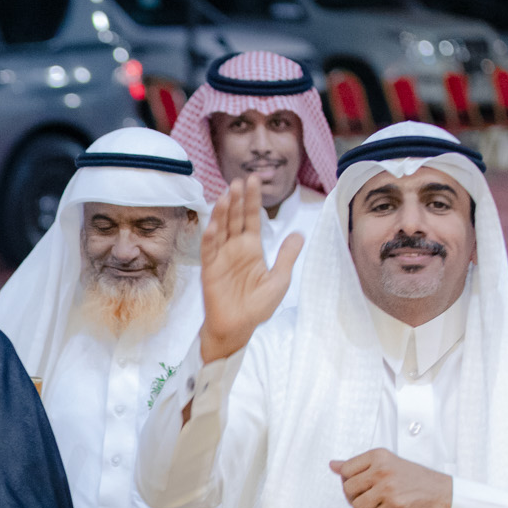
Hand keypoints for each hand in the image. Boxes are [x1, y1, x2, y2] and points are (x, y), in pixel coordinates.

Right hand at [199, 175, 303, 364]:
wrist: (238, 327)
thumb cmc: (258, 306)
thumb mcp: (280, 279)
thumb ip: (287, 255)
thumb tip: (298, 232)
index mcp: (252, 248)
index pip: (251, 218)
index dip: (252, 200)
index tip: (254, 180)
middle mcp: (234, 248)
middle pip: (235, 218)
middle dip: (237, 199)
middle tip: (239, 179)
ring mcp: (220, 257)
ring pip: (220, 229)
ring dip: (222, 212)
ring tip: (226, 193)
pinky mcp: (209, 269)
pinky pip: (209, 250)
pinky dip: (211, 237)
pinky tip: (214, 224)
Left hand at [330, 450, 452, 507]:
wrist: (444, 493)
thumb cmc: (415, 479)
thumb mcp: (387, 463)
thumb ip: (359, 465)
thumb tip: (333, 465)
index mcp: (378, 456)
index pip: (345, 470)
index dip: (350, 482)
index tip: (362, 485)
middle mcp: (382, 469)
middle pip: (348, 490)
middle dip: (357, 498)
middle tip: (373, 498)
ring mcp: (388, 488)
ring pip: (358, 506)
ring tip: (382, 505)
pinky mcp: (395, 506)